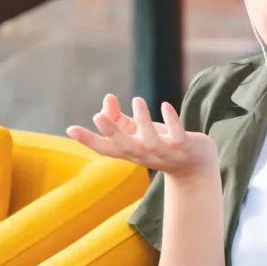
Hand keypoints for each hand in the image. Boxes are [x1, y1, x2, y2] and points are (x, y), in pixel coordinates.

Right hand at [66, 94, 217, 178]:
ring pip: (151, 141)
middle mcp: (144, 155)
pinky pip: (177, 135)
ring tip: (137, 99)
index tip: (70, 129)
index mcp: (130, 152)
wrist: (196, 167)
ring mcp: (165, 153)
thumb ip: (120, 118)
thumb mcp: (138, 133)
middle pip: (124, 147)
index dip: (88, 140)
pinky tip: (165, 104)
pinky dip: (172, 121)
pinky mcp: (185, 147)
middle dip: (111, 132)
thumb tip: (107, 98)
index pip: (105, 149)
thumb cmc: (162, 146)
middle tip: (97, 116)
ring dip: (143, 121)